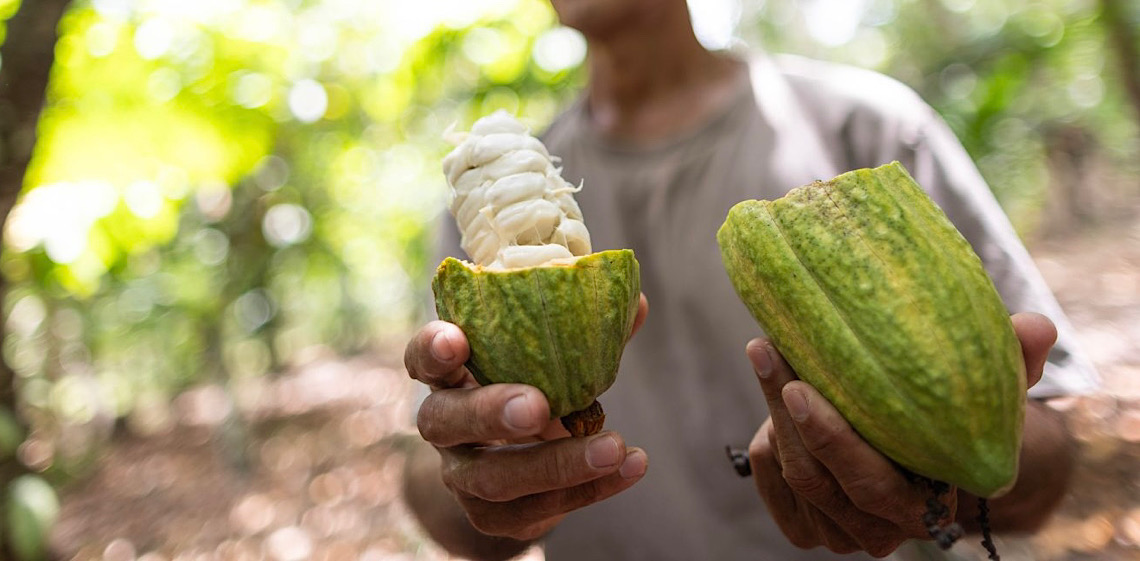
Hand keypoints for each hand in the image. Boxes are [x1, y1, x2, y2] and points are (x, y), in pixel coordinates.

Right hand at [404, 294, 649, 540]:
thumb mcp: (548, 359)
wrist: (521, 468)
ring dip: (557, 465)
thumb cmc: (534, 389)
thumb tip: (635, 305)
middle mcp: (443, 425)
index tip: (456, 338)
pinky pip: (535, 510)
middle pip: (444, 422)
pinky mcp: (491, 515)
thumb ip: (585, 330)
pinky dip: (589, 489)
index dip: (431, 348)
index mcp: (449, 375)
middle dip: (490, 412)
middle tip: (538, 407)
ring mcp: (462, 474)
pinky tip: (630, 467)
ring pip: (492, 478)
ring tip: (612, 448)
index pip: (422, 358)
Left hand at [746, 312, 1056, 556]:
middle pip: (815, 477)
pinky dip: (768, 432)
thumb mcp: (990, 390)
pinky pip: (767, 474)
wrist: (924, 458)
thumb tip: (1037, 327)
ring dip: (773, 412)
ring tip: (772, 353)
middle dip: (785, 413)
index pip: (869, 482)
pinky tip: (777, 396)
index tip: (800, 386)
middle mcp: (880, 530)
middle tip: (768, 349)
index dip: (832, 438)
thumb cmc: (955, 417)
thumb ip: (1015, 361)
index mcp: (927, 508)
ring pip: (787, 471)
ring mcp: (837, 532)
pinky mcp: (801, 525)